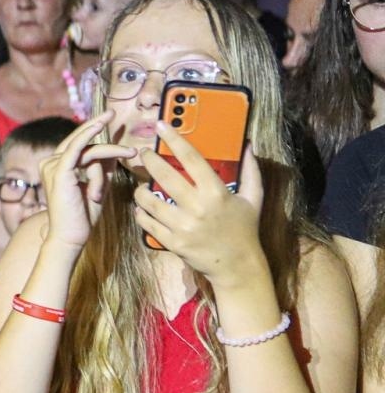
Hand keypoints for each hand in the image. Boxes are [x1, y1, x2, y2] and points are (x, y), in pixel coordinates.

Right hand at [39, 111, 134, 249]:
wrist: (71, 237)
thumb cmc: (83, 217)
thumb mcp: (98, 186)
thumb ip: (103, 169)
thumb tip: (115, 151)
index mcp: (58, 167)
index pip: (79, 145)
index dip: (94, 132)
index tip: (111, 123)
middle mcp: (51, 163)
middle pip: (80, 140)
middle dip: (96, 124)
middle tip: (112, 112)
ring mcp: (53, 166)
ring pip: (88, 148)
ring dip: (112, 152)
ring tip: (132, 154)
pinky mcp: (59, 171)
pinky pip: (79, 149)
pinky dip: (90, 136)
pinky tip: (101, 126)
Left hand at [134, 131, 262, 281]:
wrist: (237, 266)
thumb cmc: (244, 229)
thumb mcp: (253, 199)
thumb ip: (251, 171)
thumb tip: (248, 144)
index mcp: (216, 193)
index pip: (192, 159)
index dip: (175, 139)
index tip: (162, 126)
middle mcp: (197, 207)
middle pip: (164, 176)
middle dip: (149, 160)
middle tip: (144, 153)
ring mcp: (182, 226)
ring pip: (149, 200)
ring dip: (140, 189)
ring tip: (141, 184)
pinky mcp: (172, 242)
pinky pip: (147, 222)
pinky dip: (141, 212)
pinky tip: (142, 207)